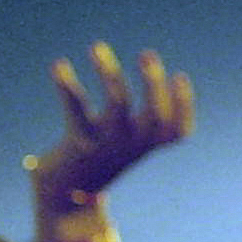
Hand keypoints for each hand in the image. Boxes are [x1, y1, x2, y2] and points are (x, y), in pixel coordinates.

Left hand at [29, 45, 192, 212]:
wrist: (65, 195)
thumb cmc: (101, 157)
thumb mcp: (128, 140)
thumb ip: (143, 116)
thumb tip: (151, 69)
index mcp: (147, 144)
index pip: (177, 131)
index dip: (184, 104)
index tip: (179, 76)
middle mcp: (132, 145)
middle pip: (154, 116)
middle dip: (153, 83)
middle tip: (147, 54)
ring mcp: (107, 144)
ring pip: (118, 104)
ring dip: (109, 72)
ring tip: (96, 46)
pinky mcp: (79, 142)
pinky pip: (76, 109)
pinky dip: (67, 86)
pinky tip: (58, 65)